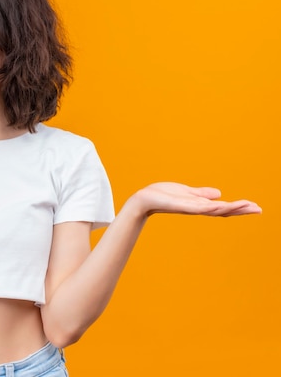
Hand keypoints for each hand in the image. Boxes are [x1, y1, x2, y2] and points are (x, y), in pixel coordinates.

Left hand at [127, 182, 261, 217]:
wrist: (144, 199)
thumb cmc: (162, 195)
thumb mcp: (187, 192)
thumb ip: (201, 194)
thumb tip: (219, 194)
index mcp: (200, 205)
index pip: (223, 208)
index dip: (238, 208)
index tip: (255, 207)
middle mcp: (197, 209)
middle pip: (223, 211)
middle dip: (241, 210)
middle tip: (259, 209)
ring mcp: (190, 208)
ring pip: (214, 209)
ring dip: (231, 208)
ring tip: (247, 206)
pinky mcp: (180, 206)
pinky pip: (198, 207)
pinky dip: (210, 206)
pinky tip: (221, 204)